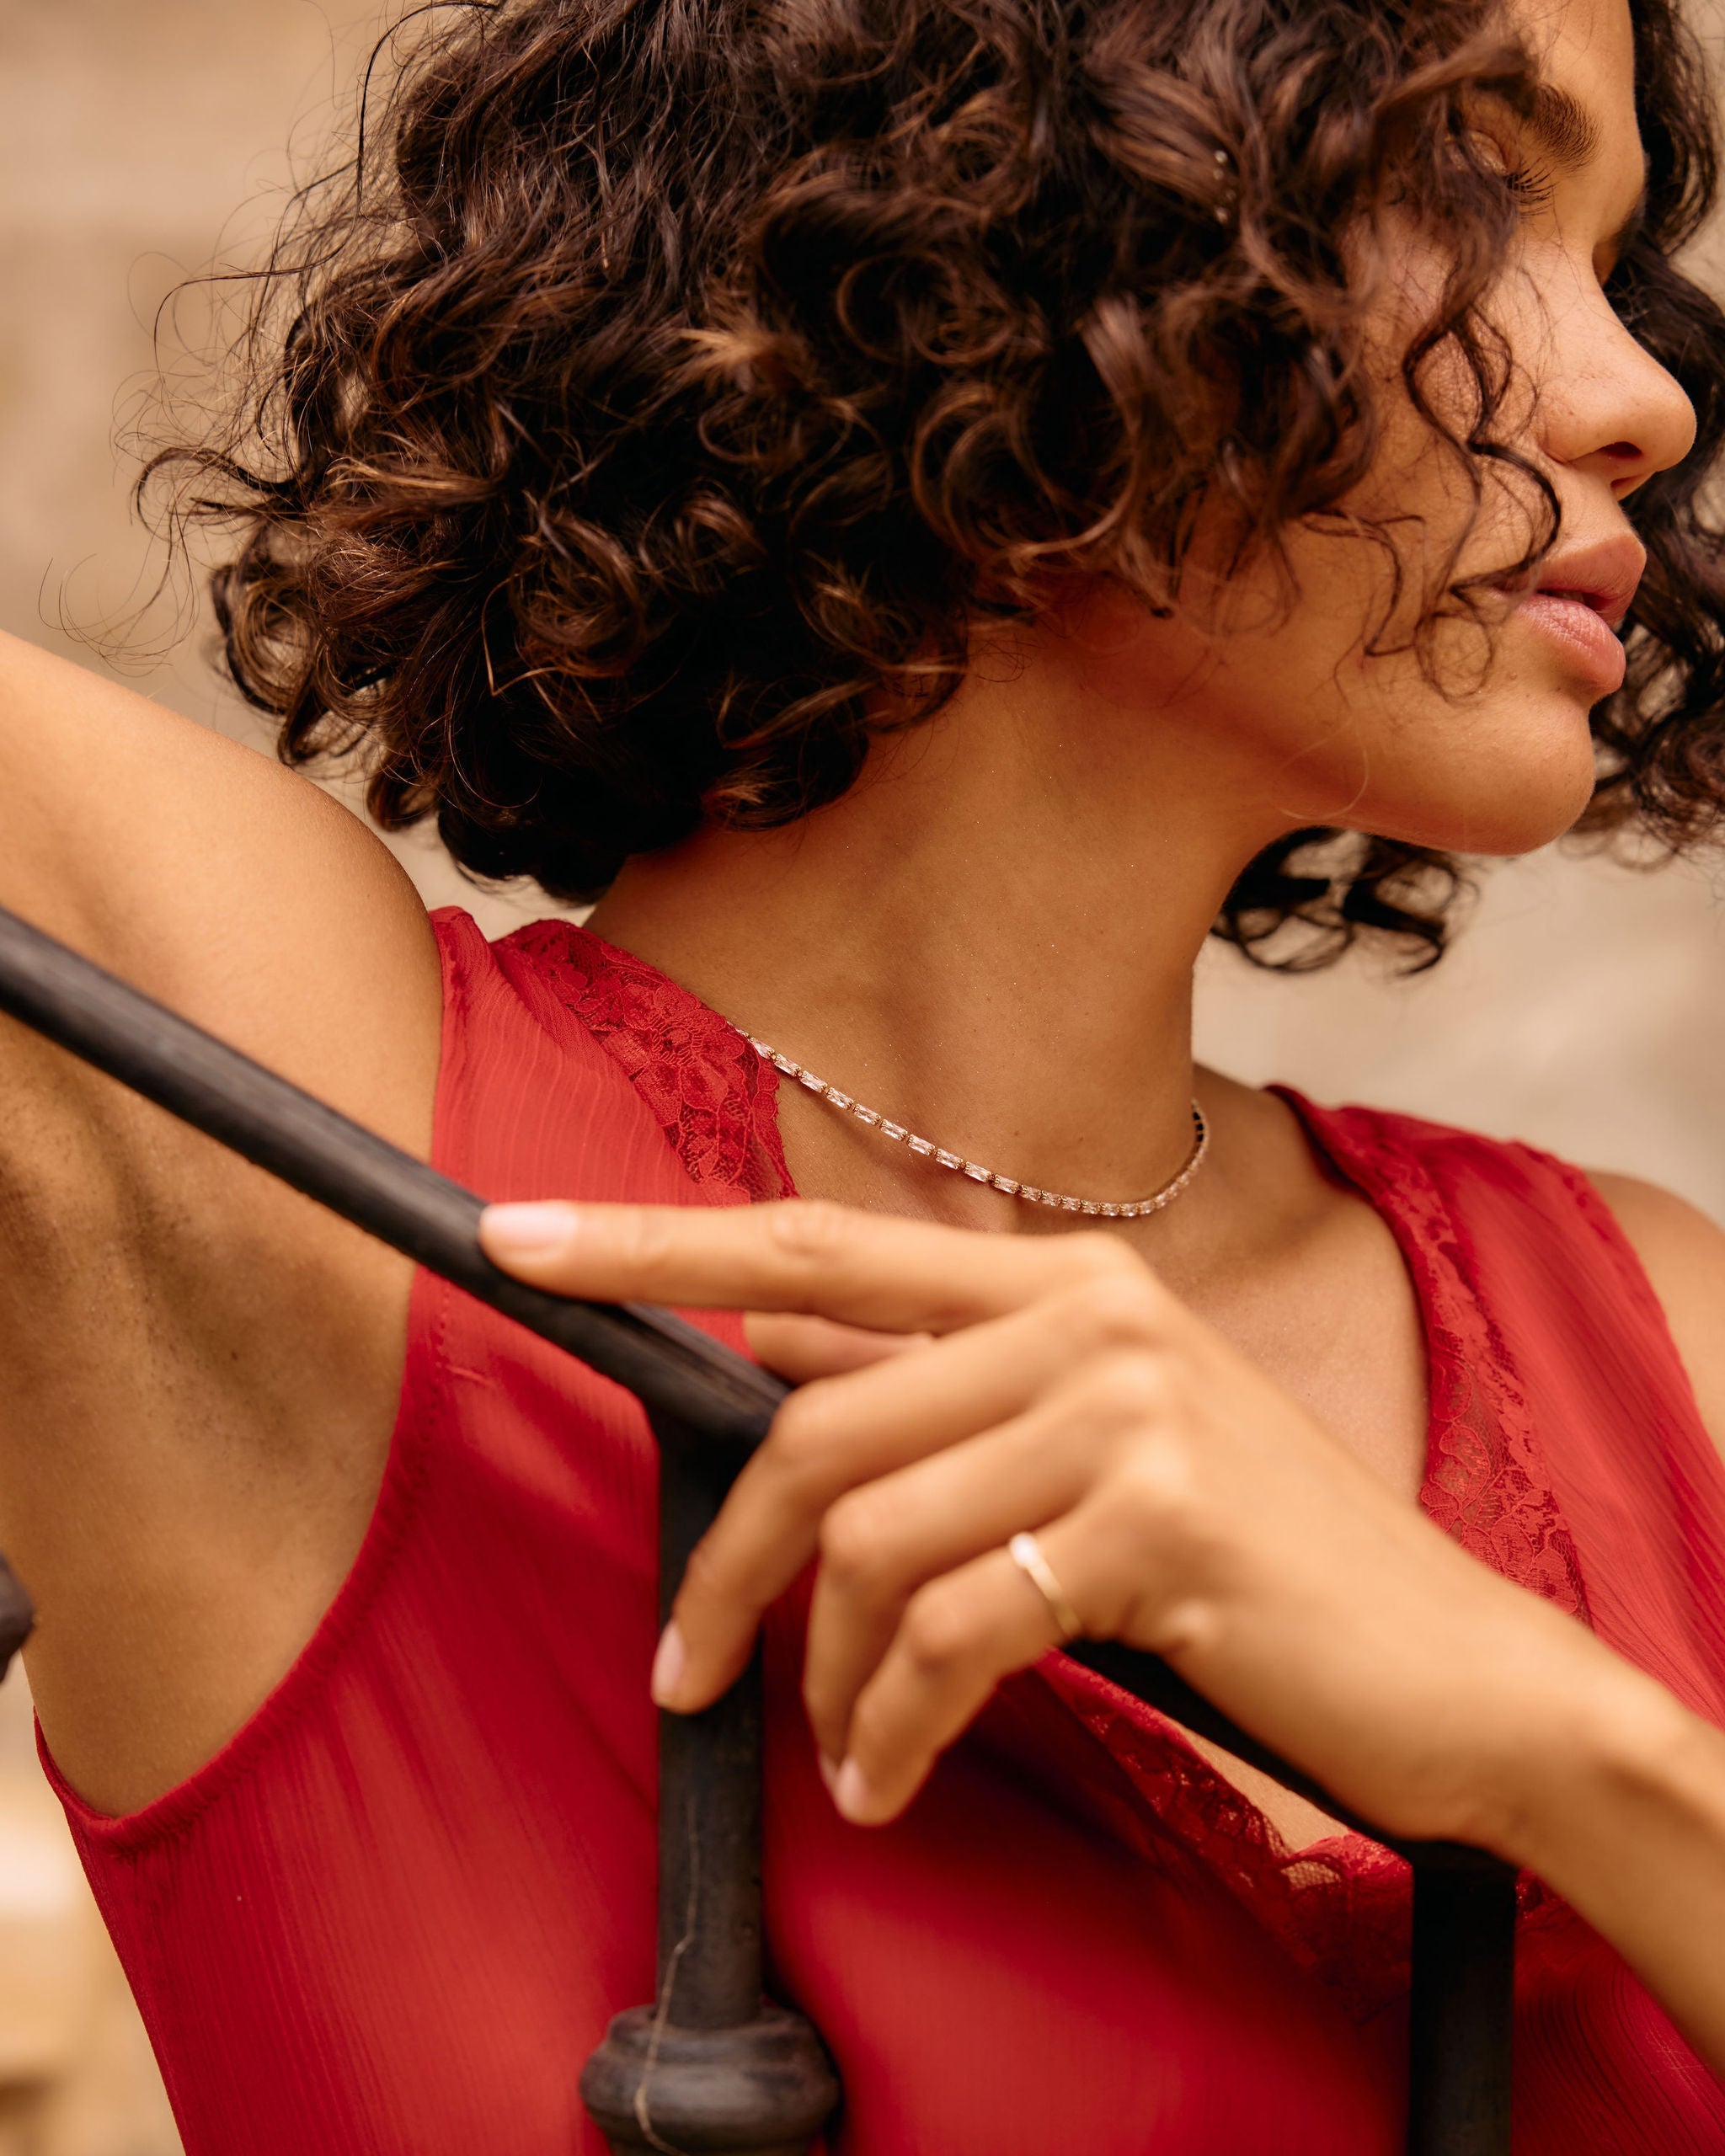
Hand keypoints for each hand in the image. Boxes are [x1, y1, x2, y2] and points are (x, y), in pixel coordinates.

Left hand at [481, 1195, 1633, 1848]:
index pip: (815, 1248)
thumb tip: (768, 1348)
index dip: (651, 1242)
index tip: (512, 1235)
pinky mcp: (1161, 1517)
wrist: (1446, 1665)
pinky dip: (896, 1726)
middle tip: (684, 1675)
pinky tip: (896, 1778)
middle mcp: (1089, 1313)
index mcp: (1058, 1278)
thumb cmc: (1244, 1566)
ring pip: (869, 1538)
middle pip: (813, 1427)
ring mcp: (1130, 1405)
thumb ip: (933, 1390)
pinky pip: (949, 1631)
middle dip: (724, 1570)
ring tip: (850, 1749)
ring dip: (827, 1675)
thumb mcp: (1085, 1447)